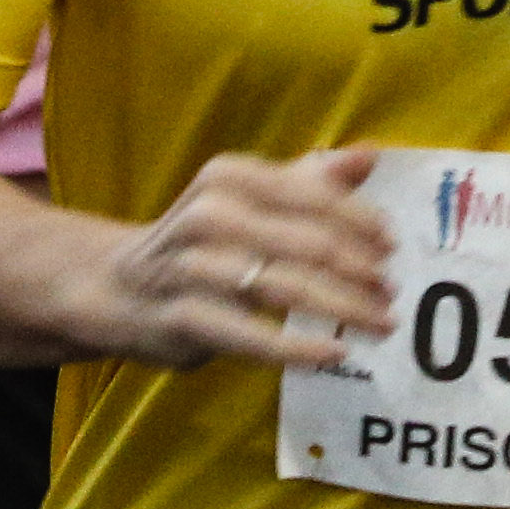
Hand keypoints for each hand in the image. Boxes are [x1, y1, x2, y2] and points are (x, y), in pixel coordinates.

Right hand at [91, 146, 390, 372]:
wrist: (116, 287)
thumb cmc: (199, 241)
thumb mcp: (246, 199)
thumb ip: (309, 180)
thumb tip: (371, 155)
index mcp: (229, 176)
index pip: (314, 195)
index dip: (361, 223)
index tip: (393, 248)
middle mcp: (209, 214)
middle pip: (309, 245)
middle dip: (361, 272)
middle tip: (393, 294)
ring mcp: (192, 267)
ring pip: (287, 289)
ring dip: (344, 309)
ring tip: (381, 324)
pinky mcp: (182, 317)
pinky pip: (253, 335)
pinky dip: (298, 347)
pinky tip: (335, 353)